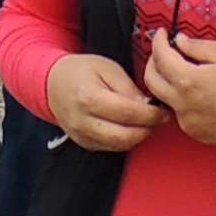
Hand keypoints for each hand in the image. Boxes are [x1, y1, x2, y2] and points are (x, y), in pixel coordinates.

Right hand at [42, 52, 169, 153]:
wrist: (53, 83)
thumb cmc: (80, 71)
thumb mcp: (107, 68)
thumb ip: (128, 87)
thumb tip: (147, 105)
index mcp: (89, 98)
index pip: (128, 113)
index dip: (151, 114)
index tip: (162, 111)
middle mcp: (83, 121)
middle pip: (124, 136)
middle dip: (147, 129)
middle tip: (157, 119)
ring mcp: (81, 135)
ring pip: (119, 145)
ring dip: (137, 136)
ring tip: (145, 122)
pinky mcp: (84, 143)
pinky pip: (110, 148)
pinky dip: (125, 140)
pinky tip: (130, 127)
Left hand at [140, 30, 215, 149]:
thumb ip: (198, 46)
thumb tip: (179, 41)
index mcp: (189, 80)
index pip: (160, 57)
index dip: (157, 41)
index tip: (161, 34)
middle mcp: (182, 103)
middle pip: (150, 80)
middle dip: (152, 61)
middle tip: (163, 51)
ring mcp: (185, 120)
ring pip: (162, 97)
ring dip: (165, 81)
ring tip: (179, 71)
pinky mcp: (192, 131)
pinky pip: (176, 111)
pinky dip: (179, 98)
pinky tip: (195, 92)